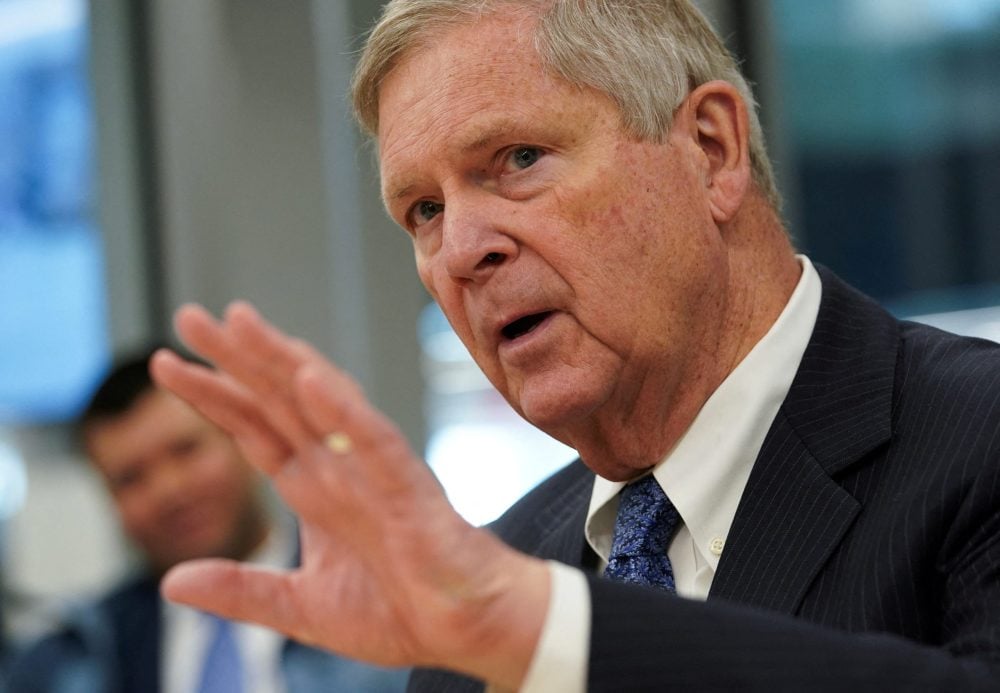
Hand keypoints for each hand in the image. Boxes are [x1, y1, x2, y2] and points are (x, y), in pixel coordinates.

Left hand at [151, 302, 548, 686]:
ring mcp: (370, 471)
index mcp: (311, 488)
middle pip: (277, 399)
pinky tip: (311, 380)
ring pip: (322, 403)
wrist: (466, 631)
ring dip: (282, 362)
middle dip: (234, 357)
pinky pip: (374, 441)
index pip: (251, 428)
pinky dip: (344, 411)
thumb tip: (171, 582)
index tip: (166, 362)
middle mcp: (336, 467)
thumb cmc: (398, 609)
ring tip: (241, 324)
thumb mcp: (300, 608)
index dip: (210, 395)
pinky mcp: (408, 488)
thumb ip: (242, 590)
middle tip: (190, 316)